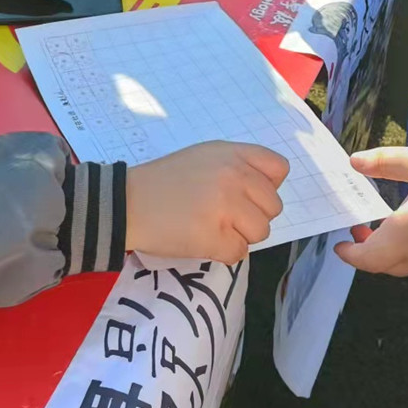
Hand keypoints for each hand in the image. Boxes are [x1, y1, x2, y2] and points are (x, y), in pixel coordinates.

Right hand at [126, 142, 289, 262]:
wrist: (128, 202)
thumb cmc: (165, 180)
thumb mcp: (204, 157)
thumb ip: (237, 166)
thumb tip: (264, 192)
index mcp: (233, 154)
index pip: (279, 169)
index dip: (266, 186)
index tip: (245, 193)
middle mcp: (235, 176)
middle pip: (273, 207)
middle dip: (252, 215)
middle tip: (222, 215)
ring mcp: (227, 207)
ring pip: (261, 232)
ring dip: (240, 235)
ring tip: (211, 227)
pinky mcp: (216, 236)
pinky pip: (239, 253)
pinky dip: (223, 252)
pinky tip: (202, 239)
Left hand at [333, 149, 407, 274]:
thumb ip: (386, 163)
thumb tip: (354, 162)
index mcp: (403, 236)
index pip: (369, 258)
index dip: (352, 254)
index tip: (341, 245)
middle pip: (385, 265)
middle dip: (368, 252)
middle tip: (358, 232)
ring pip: (405, 265)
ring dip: (389, 252)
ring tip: (381, 228)